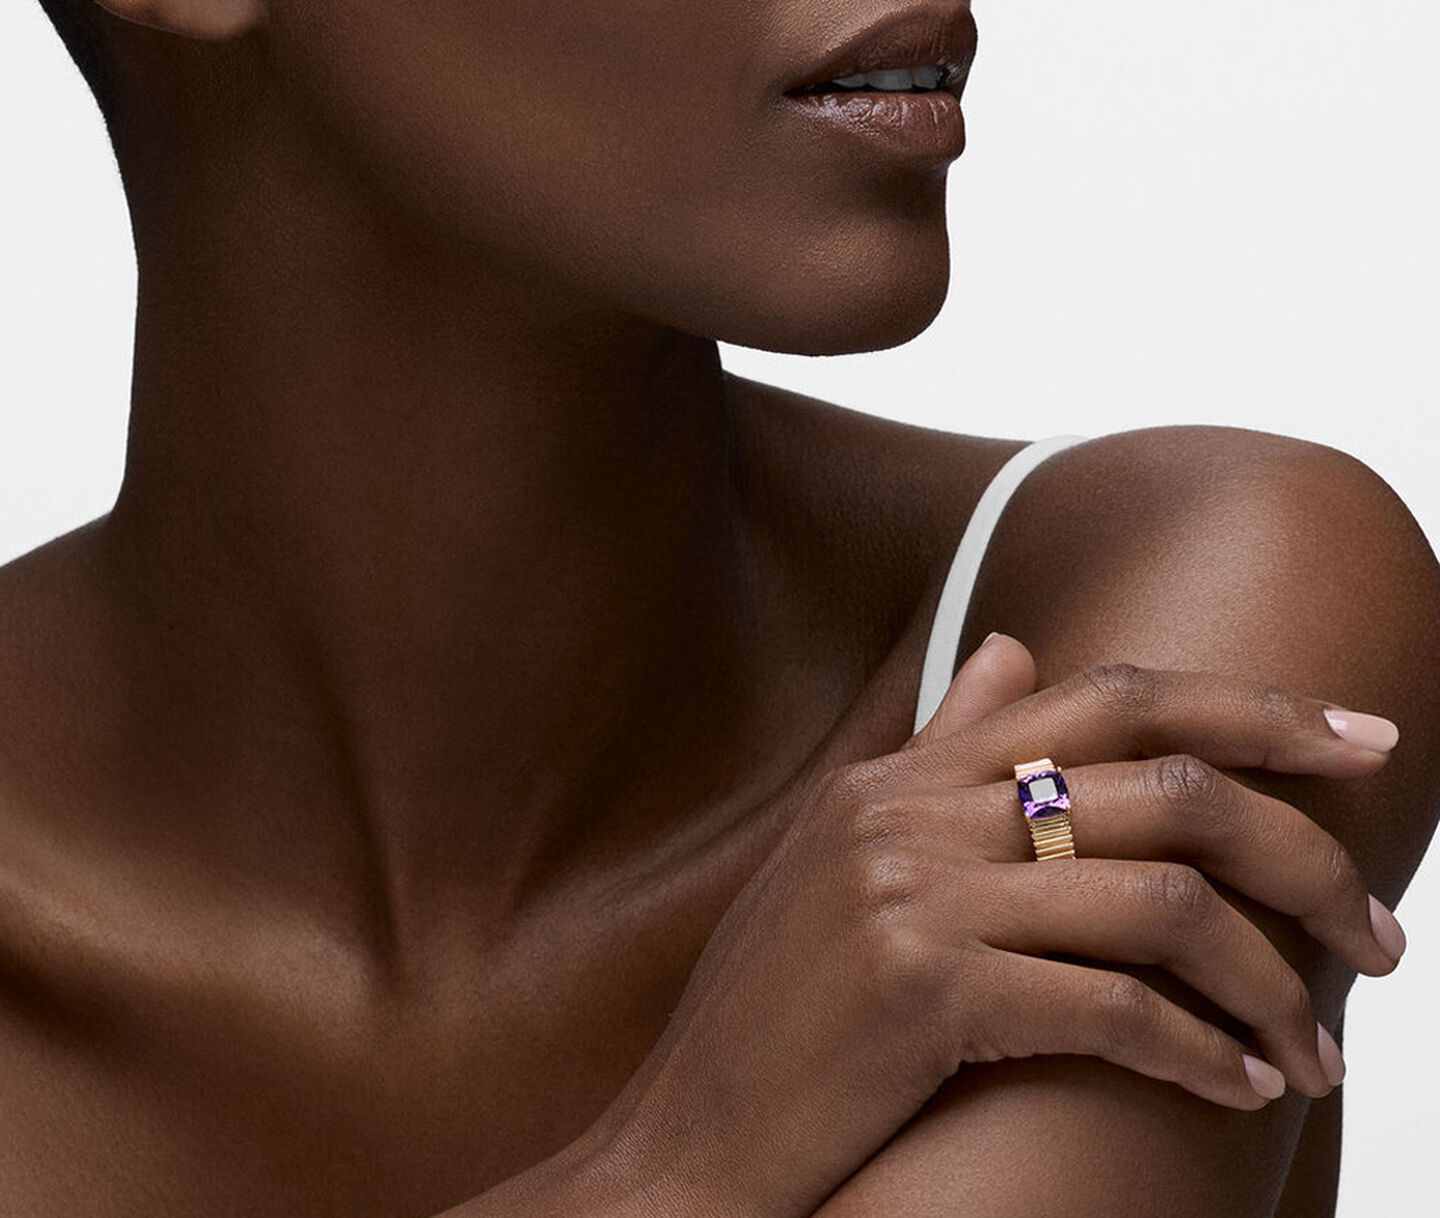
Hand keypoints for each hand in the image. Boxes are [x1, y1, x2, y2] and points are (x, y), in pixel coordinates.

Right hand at [577, 635, 1402, 1217]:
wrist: (689, 1136)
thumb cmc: (783, 1010)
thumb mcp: (849, 853)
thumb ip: (939, 748)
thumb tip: (1015, 644)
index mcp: (901, 773)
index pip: (1110, 694)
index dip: (1252, 706)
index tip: (1358, 738)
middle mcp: (908, 812)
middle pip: (1164, 785)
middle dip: (1300, 854)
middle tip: (1378, 931)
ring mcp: (912, 895)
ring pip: (1161, 900)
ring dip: (1270, 979)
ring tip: (1315, 1047)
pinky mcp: (921, 991)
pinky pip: (1114, 1006)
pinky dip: (1202, 1051)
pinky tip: (1242, 1085)